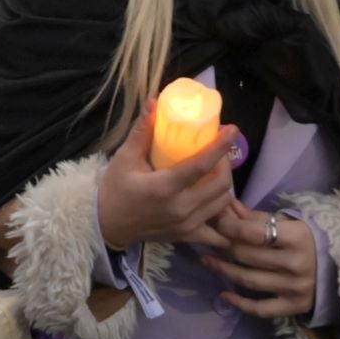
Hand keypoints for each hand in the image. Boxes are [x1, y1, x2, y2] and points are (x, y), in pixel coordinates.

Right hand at [96, 100, 237, 249]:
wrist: (107, 224)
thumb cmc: (115, 188)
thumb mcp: (125, 157)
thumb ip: (142, 132)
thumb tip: (154, 102)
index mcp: (165, 186)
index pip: (202, 165)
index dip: (221, 146)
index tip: (232, 130)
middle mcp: (181, 208)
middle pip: (221, 185)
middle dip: (225, 163)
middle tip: (217, 152)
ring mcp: (187, 225)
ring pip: (223, 204)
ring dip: (224, 185)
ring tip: (215, 172)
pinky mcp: (187, 236)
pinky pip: (217, 232)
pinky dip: (223, 219)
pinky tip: (218, 205)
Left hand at [201, 200, 317, 318]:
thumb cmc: (310, 239)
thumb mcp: (287, 222)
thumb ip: (254, 217)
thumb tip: (223, 206)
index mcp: (296, 237)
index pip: (252, 233)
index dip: (227, 226)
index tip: (213, 220)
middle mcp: (295, 264)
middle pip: (247, 256)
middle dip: (222, 246)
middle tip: (207, 239)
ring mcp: (295, 287)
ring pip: (249, 280)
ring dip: (223, 270)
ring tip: (207, 260)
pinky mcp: (295, 306)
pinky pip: (262, 309)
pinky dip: (240, 304)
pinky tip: (223, 296)